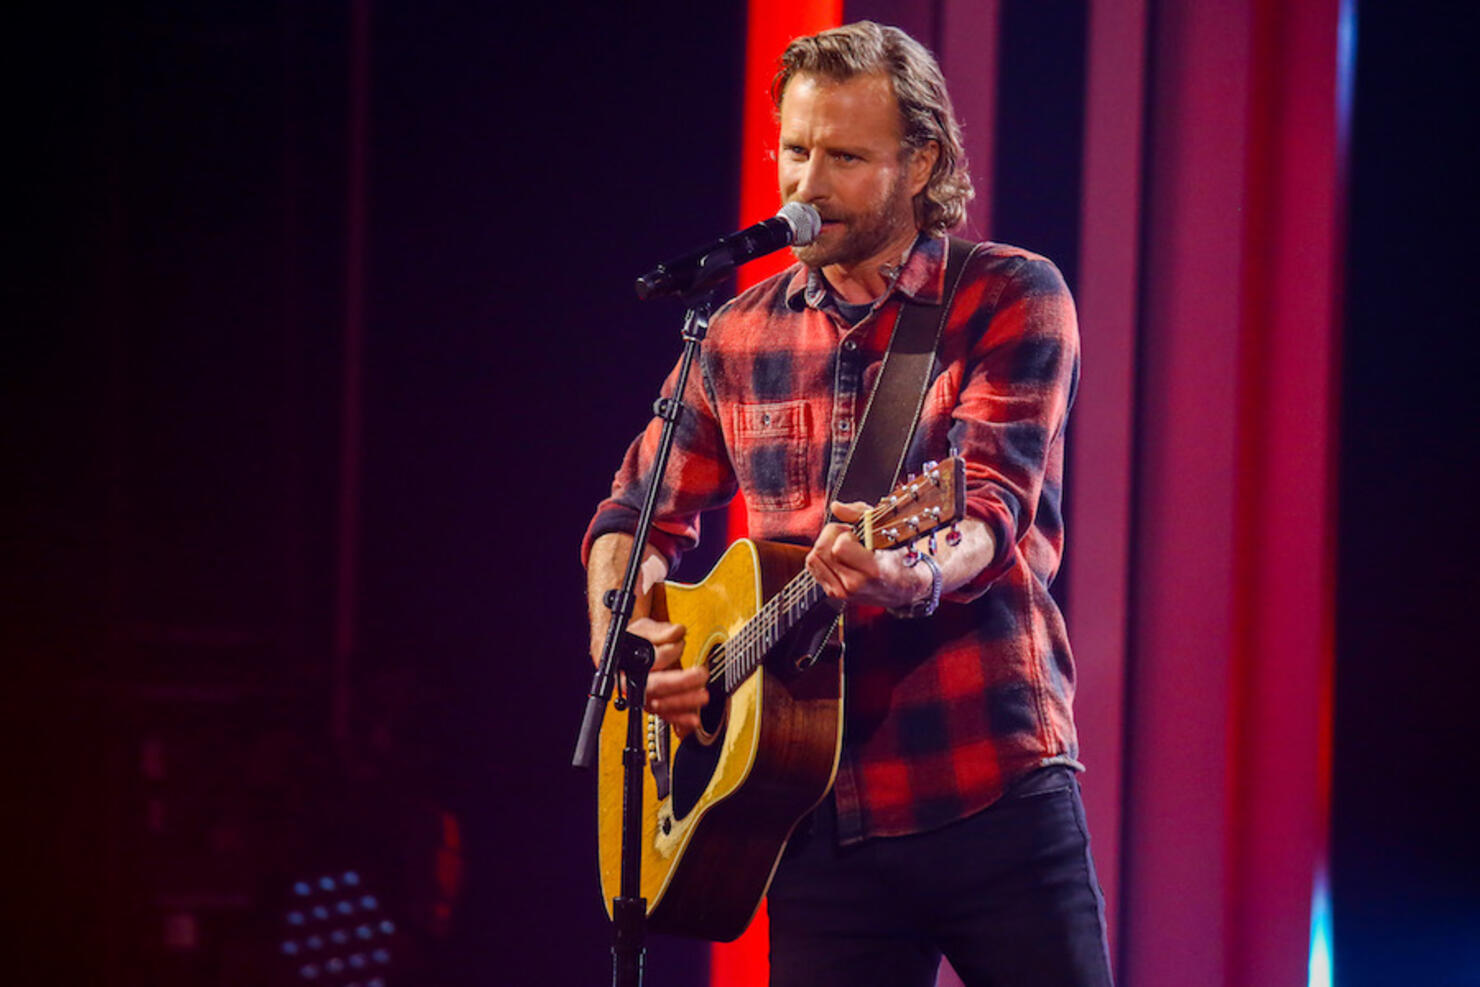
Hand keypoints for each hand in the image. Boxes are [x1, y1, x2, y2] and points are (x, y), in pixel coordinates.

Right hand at [627, 617, 708, 737]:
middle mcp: (630, 682)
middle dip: (680, 683)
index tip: (680, 644)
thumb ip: (660, 631)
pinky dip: (679, 719)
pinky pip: (663, 715)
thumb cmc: (633, 640)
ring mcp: (639, 696)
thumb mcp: (644, 629)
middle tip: (701, 675)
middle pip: (655, 687)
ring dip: (683, 703)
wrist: (624, 653)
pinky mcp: (650, 705)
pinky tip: (693, 720)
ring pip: (659, 704)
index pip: (650, 660)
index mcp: (625, 662)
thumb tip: (677, 632)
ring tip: (703, 697)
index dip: (668, 653)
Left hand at [805, 501, 927, 609]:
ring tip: (845, 548)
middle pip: (821, 551)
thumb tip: (836, 507)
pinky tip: (840, 558)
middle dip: (832, 537)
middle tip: (849, 538)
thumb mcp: (886, 529)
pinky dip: (823, 558)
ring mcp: (842, 592)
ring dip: (826, 547)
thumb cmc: (897, 557)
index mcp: (872, 570)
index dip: (846, 535)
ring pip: (813, 559)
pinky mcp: (833, 593)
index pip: (840, 547)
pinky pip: (814, 567)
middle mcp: (854, 585)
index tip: (859, 536)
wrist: (904, 587)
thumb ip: (859, 513)